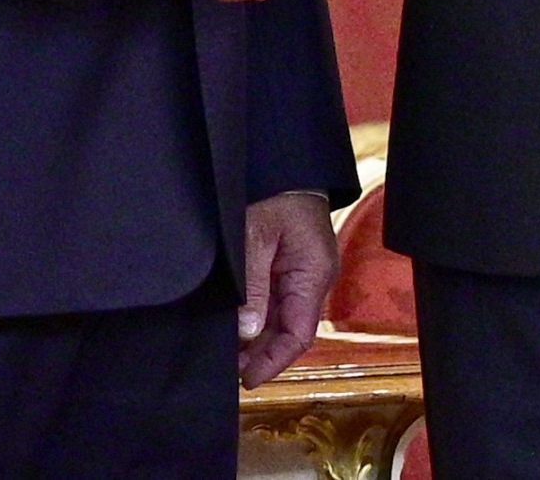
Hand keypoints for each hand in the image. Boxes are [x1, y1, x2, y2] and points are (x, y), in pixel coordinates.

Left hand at [236, 189, 337, 386]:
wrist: (284, 161)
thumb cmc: (275, 190)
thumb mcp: (257, 235)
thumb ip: (253, 283)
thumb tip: (247, 330)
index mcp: (313, 275)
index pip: (299, 333)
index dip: (274, 360)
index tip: (248, 378)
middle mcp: (311, 280)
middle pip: (288, 330)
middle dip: (260, 353)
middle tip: (226, 370)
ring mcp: (300, 273)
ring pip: (279, 318)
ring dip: (256, 337)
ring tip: (226, 354)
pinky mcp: (286, 264)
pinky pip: (273, 300)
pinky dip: (255, 316)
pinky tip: (234, 326)